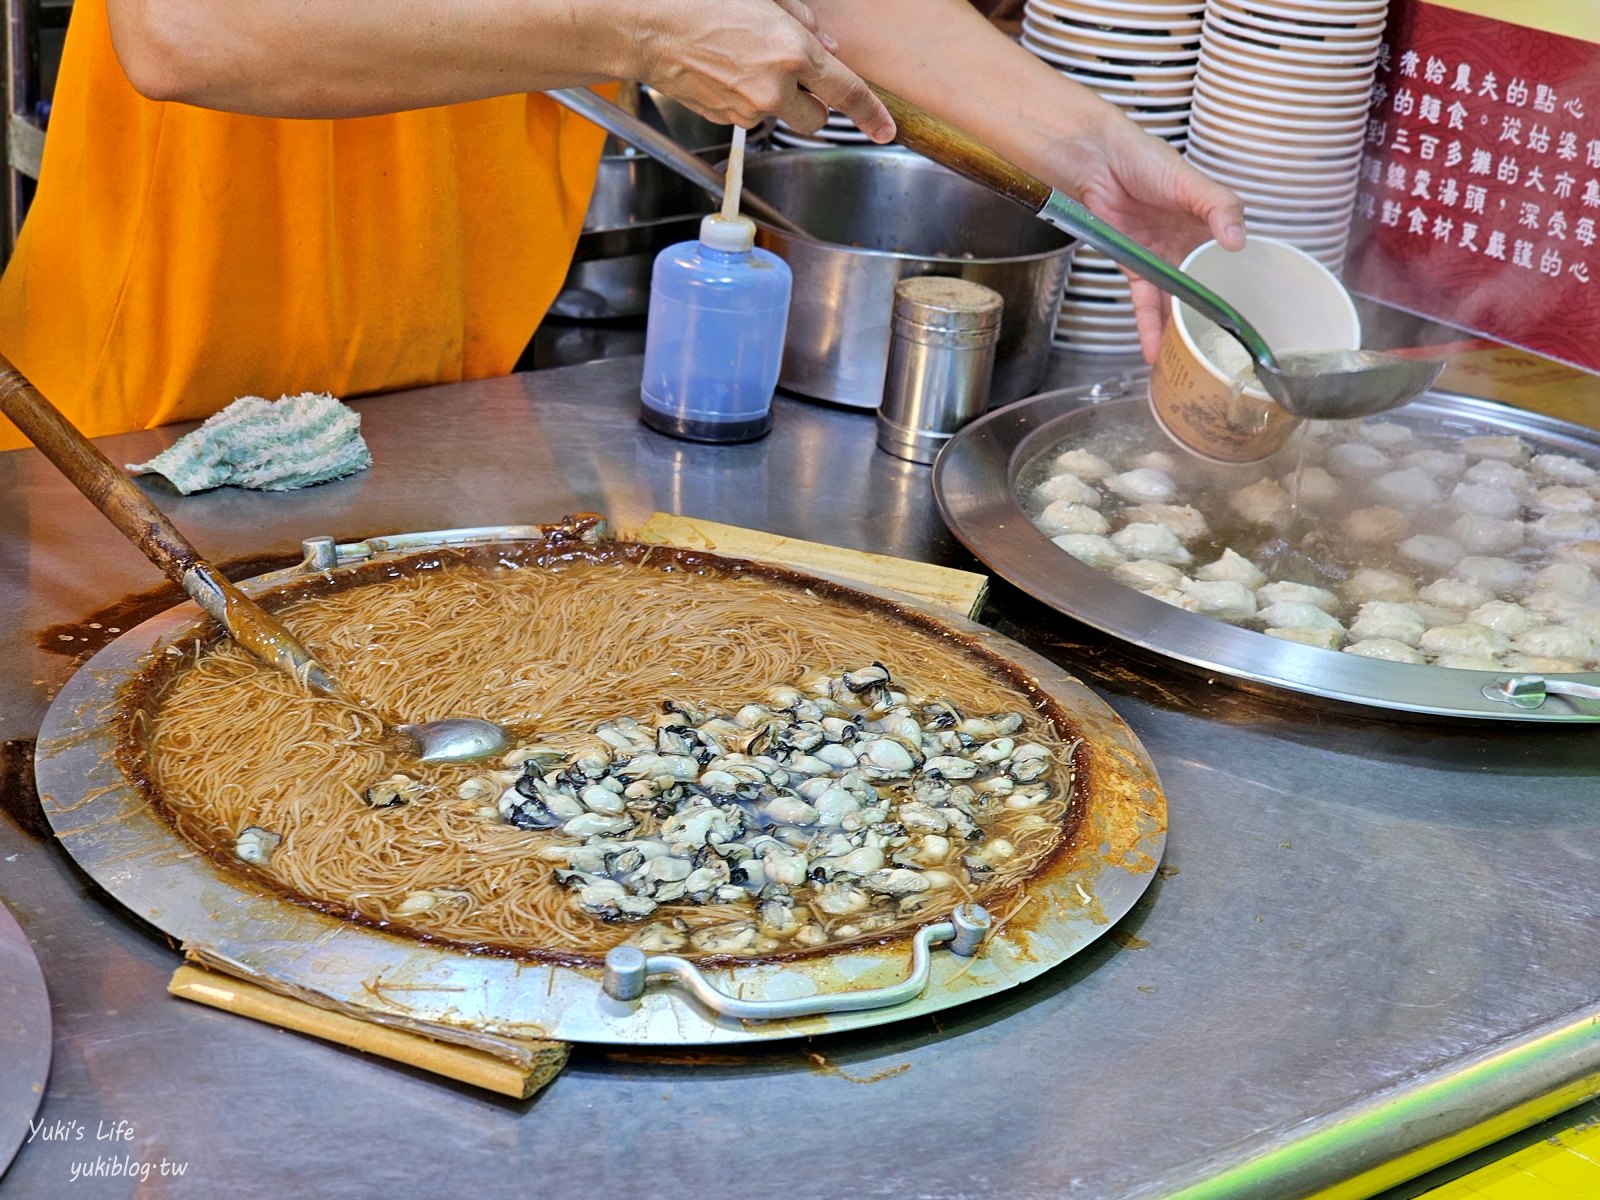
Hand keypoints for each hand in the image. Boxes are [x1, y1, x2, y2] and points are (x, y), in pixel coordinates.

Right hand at [630, 0, 893, 140]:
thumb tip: (823, 43)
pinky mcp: (723, 119)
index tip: (885, 130)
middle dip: (812, 102)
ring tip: (745, 64)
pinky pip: (748, 116)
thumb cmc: (699, 1)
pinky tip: (724, 72)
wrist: (645, 25)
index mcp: (791, 52)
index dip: (871, 115)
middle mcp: (773, 88)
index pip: (846, 92)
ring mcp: (747, 108)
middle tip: (794, 77)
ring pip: (780, 118)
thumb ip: (800, 21)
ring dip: (775, 100)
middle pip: (815, 119)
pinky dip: (745, 100)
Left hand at [1058, 110, 1244, 361]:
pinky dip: (1148, 327)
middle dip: (1212, 319)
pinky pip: (1144, 303)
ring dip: (1179, 331)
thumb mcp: (1190, 181)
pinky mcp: (1133, 268)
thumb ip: (1219, 206)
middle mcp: (1188, 246)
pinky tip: (1154, 351)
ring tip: (1190, 363)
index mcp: (1209, 225)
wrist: (1096, 161)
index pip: (1233, 261)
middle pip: (1204, 289)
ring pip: (1174, 302)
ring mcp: (1161, 259)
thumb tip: (1237, 240)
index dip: (1242, 287)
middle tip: (1224, 351)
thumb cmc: (1145, 160)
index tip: (1255, 317)